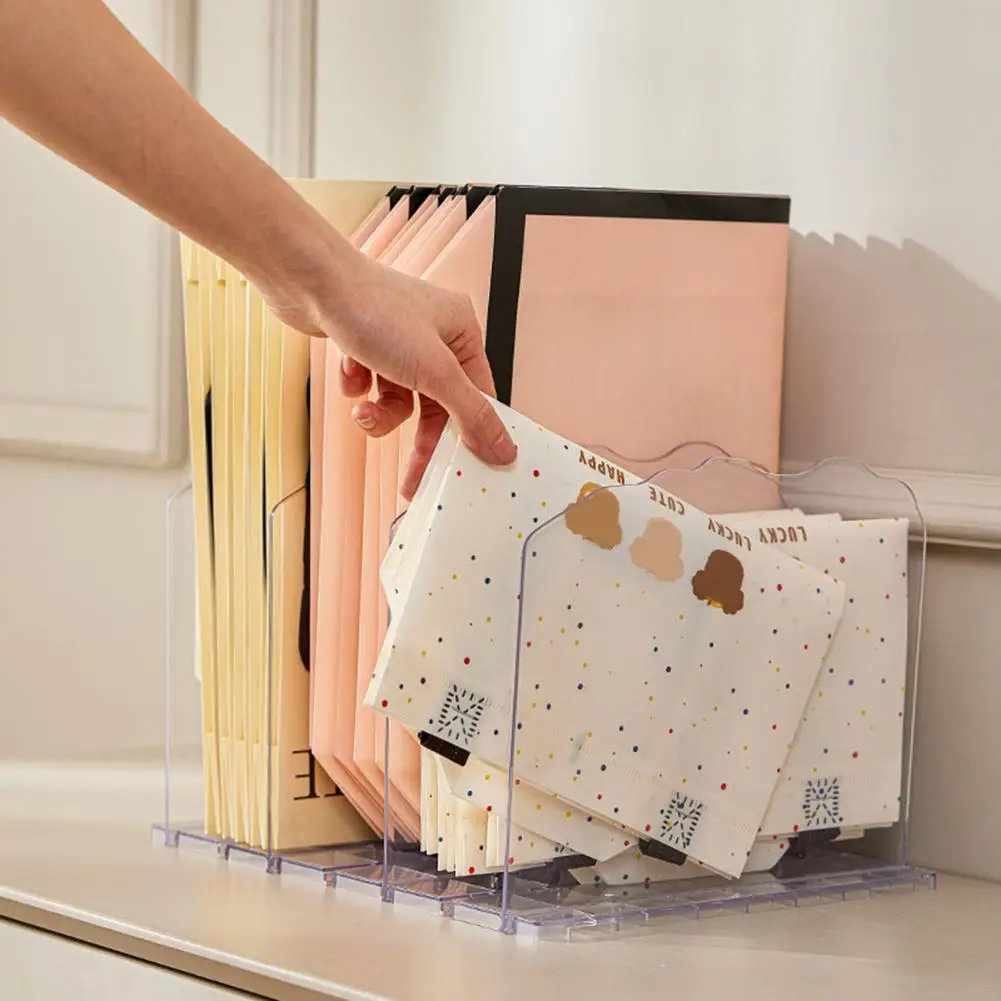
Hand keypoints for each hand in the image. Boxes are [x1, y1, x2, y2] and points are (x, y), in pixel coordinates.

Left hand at [264, 252, 517, 499]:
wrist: (310, 282)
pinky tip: (350, 367)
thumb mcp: (435, 372)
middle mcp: (433, 334)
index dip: (469, 435)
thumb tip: (503, 447)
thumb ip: (472, 414)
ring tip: (363, 410)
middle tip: (413, 479)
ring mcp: (397, 338)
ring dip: (382, 412)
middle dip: (420, 439)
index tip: (460, 470)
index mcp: (461, 332)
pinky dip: (359, 386)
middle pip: (437, 405)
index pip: (478, 397)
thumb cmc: (374, 311)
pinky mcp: (364, 343)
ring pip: (401, 399)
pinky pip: (371, 385)